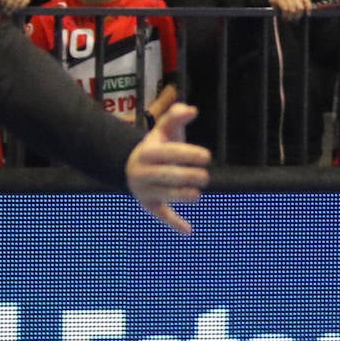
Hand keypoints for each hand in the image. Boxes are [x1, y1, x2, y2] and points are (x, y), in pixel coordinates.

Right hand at [125, 104, 210, 233]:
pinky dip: (174, 223)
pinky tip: (188, 230)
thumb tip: (192, 110)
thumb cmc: (158, 145)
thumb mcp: (164, 129)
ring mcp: (144, 190)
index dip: (189, 154)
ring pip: (165, 195)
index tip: (207, 156)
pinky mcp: (148, 205)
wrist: (132, 165)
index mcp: (147, 151)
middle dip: (189, 176)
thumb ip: (176, 115)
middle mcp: (143, 172)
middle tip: (206, 177)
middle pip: (168, 175)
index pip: (170, 153)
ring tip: (197, 194)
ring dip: (182, 196)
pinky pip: (161, 215)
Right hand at [268, 0, 313, 19]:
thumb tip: (303, 15)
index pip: (306, 0)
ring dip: (290, 17)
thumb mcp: (290, 0)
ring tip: (288, 19)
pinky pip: (285, 9)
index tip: (308, 14)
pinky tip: (284, 17)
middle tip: (294, 19)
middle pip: (300, 8)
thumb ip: (296, 5)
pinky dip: (285, 15)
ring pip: (293, 10)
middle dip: (298, 15)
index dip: (309, 7)